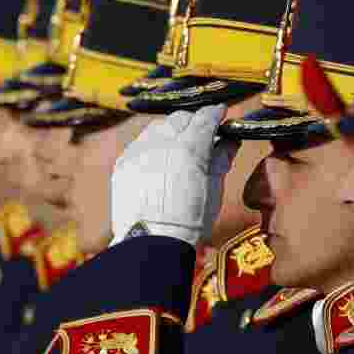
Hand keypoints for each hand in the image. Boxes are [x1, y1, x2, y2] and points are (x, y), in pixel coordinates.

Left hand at [110, 105, 239, 246]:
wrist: (153, 240)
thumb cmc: (190, 219)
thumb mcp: (214, 188)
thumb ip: (221, 158)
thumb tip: (230, 140)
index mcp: (189, 148)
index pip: (205, 117)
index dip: (216, 113)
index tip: (220, 113)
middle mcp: (161, 143)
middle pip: (180, 117)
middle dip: (193, 121)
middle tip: (203, 134)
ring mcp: (138, 151)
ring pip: (158, 127)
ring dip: (172, 131)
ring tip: (180, 148)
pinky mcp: (123, 163)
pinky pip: (141, 144)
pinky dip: (153, 147)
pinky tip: (160, 161)